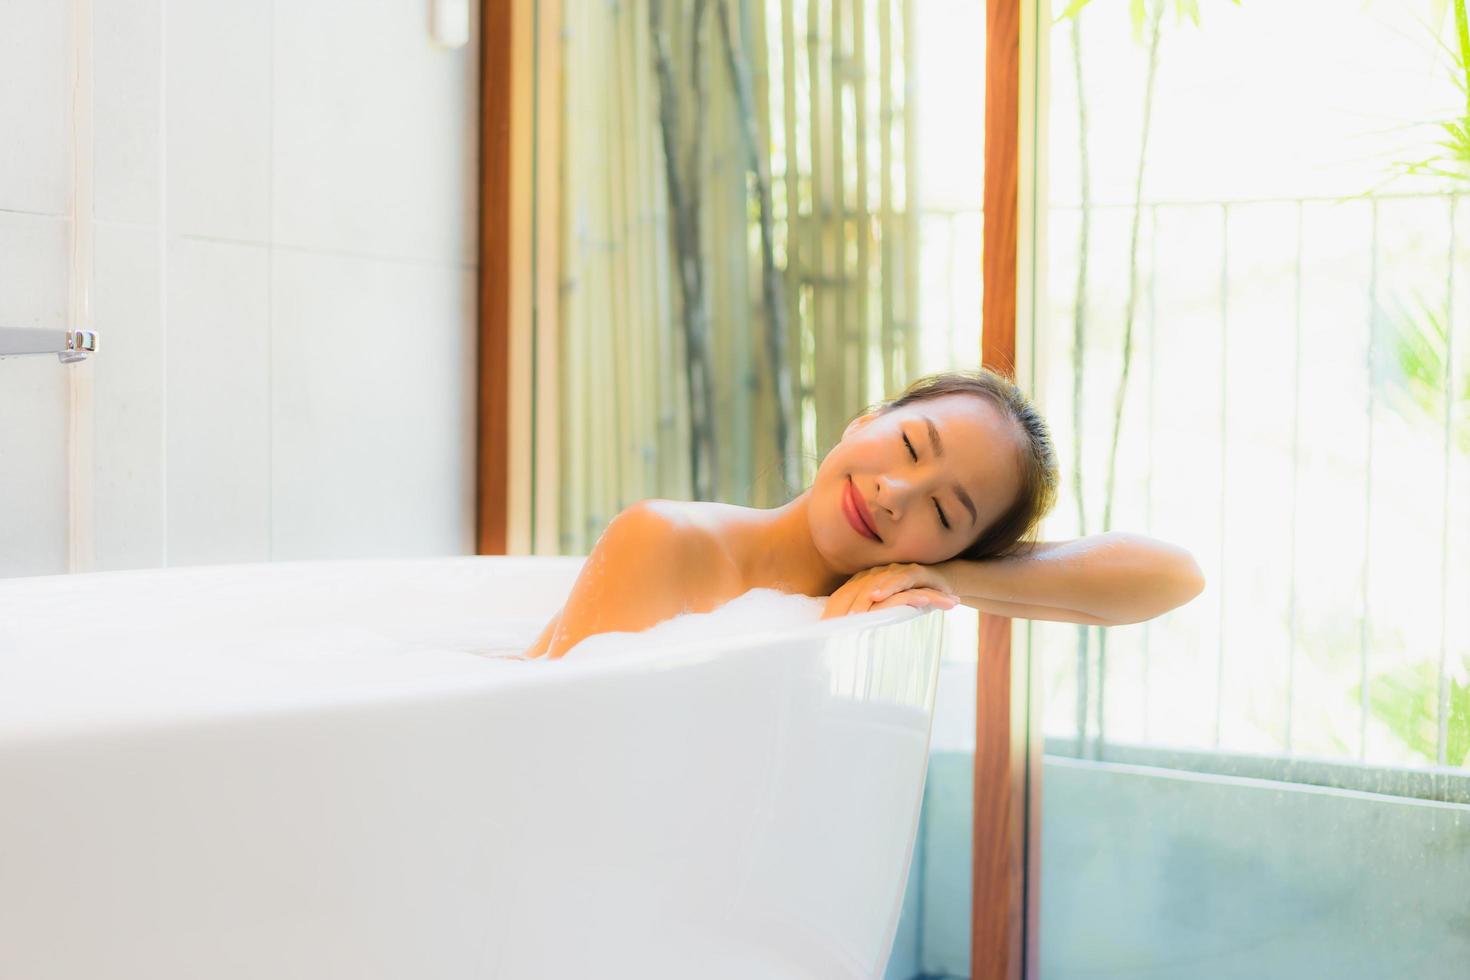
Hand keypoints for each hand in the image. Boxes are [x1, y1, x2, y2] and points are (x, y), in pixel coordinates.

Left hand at [821, 562, 960, 619]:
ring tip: (853, 616)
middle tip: (832, 627)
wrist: (941, 584)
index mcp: (864, 582)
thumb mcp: (886, 613)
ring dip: (862, 600)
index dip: (833, 612)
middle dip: (843, 609)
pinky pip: (901, 580)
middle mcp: (877, 574)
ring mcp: (895, 571)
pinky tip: (879, 596)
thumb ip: (868, 622)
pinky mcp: (915, 572)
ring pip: (875, 584)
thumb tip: (844, 645)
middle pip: (855, 590)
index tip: (823, 630)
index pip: (844, 596)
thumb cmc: (909, 601)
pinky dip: (890, 587)